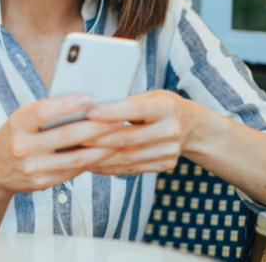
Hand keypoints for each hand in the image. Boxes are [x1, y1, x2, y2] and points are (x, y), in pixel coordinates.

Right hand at [0, 94, 118, 198]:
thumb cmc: (13, 136)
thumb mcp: (20, 119)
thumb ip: (45, 112)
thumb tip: (82, 103)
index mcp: (17, 125)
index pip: (43, 112)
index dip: (66, 104)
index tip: (88, 97)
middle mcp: (23, 147)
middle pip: (65, 136)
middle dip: (95, 127)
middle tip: (117, 119)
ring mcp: (33, 168)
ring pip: (75, 158)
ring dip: (101, 148)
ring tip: (118, 137)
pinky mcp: (42, 183)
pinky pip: (72, 170)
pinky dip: (91, 161)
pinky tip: (105, 153)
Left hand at [80, 90, 199, 174]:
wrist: (194, 127)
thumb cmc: (163, 106)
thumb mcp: (151, 96)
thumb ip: (127, 101)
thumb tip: (91, 104)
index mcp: (167, 108)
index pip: (134, 110)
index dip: (110, 112)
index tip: (88, 112)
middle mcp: (171, 131)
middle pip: (126, 138)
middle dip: (96, 138)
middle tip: (71, 136)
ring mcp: (169, 151)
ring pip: (126, 157)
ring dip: (98, 156)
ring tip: (75, 152)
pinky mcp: (165, 165)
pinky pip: (131, 169)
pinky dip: (109, 167)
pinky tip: (90, 164)